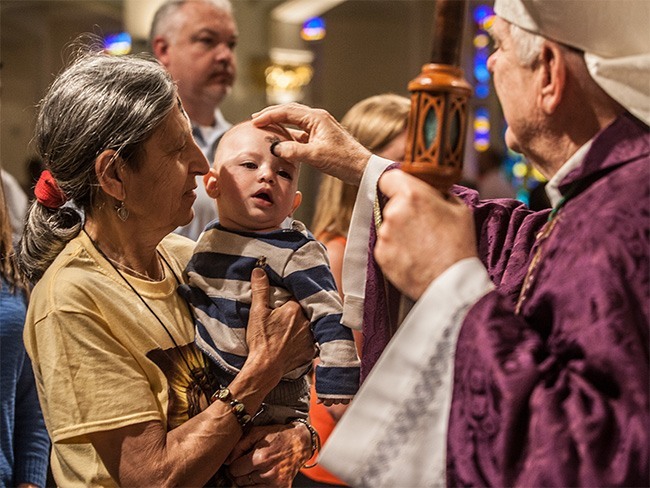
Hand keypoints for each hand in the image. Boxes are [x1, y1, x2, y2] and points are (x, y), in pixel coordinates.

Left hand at [226, 423, 311, 486]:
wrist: (300, 443)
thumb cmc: (278, 436)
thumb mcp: (256, 433)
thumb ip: (238, 446)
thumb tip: (226, 461)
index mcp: (261, 458)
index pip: (234, 470)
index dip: (234, 464)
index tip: (239, 460)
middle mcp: (268, 473)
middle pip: (239, 481)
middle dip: (240, 473)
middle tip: (247, 464)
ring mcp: (275, 484)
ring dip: (247, 481)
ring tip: (254, 470)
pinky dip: (257, 486)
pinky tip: (260, 477)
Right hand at [246, 267, 314, 379]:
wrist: (265, 367)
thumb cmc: (261, 340)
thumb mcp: (257, 312)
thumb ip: (260, 290)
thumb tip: (259, 271)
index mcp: (295, 309)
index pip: (296, 297)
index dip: (289, 298)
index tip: (282, 302)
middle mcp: (307, 322)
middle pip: (304, 311)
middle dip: (296, 312)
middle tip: (285, 317)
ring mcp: (310, 338)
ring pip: (309, 326)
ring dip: (302, 326)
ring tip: (289, 330)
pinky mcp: (310, 352)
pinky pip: (310, 342)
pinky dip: (304, 341)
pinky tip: (294, 343)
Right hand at [251, 103, 371, 184]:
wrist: (361, 168)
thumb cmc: (343, 161)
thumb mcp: (316, 156)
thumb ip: (293, 151)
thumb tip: (274, 148)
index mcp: (317, 118)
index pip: (287, 111)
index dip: (269, 116)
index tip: (254, 121)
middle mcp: (318, 118)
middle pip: (289, 111)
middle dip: (272, 114)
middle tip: (255, 119)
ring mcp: (319, 128)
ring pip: (294, 121)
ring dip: (279, 123)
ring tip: (264, 127)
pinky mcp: (320, 138)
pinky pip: (300, 132)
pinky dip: (288, 134)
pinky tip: (280, 140)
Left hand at [375, 170, 476, 299]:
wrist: (452, 283)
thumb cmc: (459, 245)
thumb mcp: (459, 208)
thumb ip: (438, 193)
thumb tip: (430, 190)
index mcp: (412, 195)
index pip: (389, 178)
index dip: (397, 184)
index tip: (404, 191)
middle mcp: (393, 212)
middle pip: (391, 204)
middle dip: (404, 210)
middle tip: (423, 224)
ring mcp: (384, 235)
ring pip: (388, 225)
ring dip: (400, 231)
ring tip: (422, 244)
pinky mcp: (380, 255)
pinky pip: (386, 245)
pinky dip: (396, 249)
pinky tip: (414, 256)